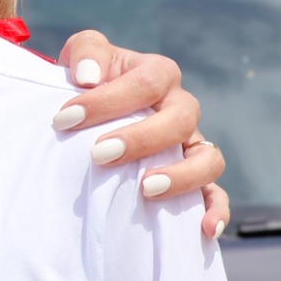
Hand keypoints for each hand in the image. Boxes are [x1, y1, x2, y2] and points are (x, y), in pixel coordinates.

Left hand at [52, 31, 229, 239]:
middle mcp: (182, 108)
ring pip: (208, 158)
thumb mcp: (84, 56)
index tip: (65, 118)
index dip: (107, 100)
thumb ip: (86, 52)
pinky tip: (203, 229)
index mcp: (159, 74)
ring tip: (146, 189)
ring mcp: (192, 144)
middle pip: (181, 119)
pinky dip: (216, 210)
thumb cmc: (89, 82)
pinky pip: (216, 194)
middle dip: (141, 139)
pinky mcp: (194, 177)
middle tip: (99, 154)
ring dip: (182, 176)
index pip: (145, 82)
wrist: (94, 114)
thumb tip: (87, 76)